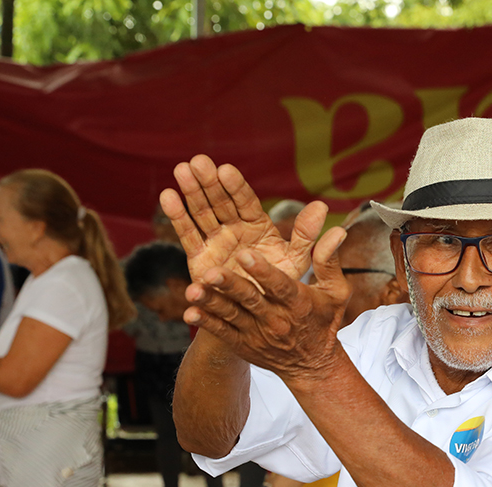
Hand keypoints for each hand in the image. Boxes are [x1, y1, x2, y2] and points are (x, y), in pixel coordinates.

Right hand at [160, 154, 331, 284]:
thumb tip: (322, 206)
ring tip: (182, 170)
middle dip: (209, 182)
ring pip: (202, 213)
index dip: (236, 187)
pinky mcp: (198, 258)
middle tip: (198, 162)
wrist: (258, 319)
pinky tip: (168, 196)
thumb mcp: (295, 261)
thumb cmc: (279, 287)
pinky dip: (178, 216)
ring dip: (191, 192)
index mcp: (258, 226)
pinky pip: (188, 235)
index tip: (226, 170)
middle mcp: (235, 229)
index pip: (246, 201)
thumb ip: (305, 235)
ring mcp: (216, 242)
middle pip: (221, 202)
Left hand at [184, 225, 350, 383]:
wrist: (312, 366)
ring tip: (192, 290)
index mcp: (299, 303)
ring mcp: (257, 334)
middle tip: (211, 271)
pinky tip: (189, 312)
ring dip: (212, 303)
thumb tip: (338, 230)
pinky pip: (223, 333)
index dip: (263, 272)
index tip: (246, 254)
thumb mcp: (335, 292)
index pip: (280, 286)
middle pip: (251, 300)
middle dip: (231, 285)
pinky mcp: (243, 345)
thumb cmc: (324, 320)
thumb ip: (329, 260)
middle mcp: (277, 320)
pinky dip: (206, 323)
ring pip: (232, 315)